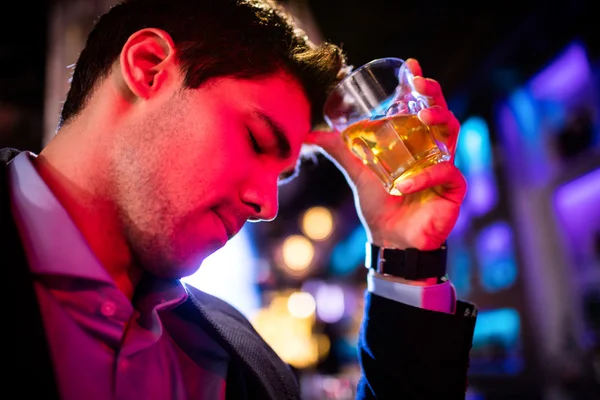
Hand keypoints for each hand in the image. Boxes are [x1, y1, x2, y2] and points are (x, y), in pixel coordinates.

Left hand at [307, 59, 465, 250]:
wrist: (389, 239)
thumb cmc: (379, 204)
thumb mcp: (357, 171)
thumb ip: (339, 150)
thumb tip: (309, 134)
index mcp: (416, 141)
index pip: (423, 106)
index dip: (422, 84)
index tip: (412, 65)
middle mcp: (434, 150)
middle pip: (442, 113)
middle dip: (434, 94)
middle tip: (420, 84)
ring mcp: (446, 167)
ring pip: (452, 135)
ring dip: (438, 121)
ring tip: (421, 117)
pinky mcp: (453, 189)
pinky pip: (445, 174)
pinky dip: (424, 177)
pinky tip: (403, 185)